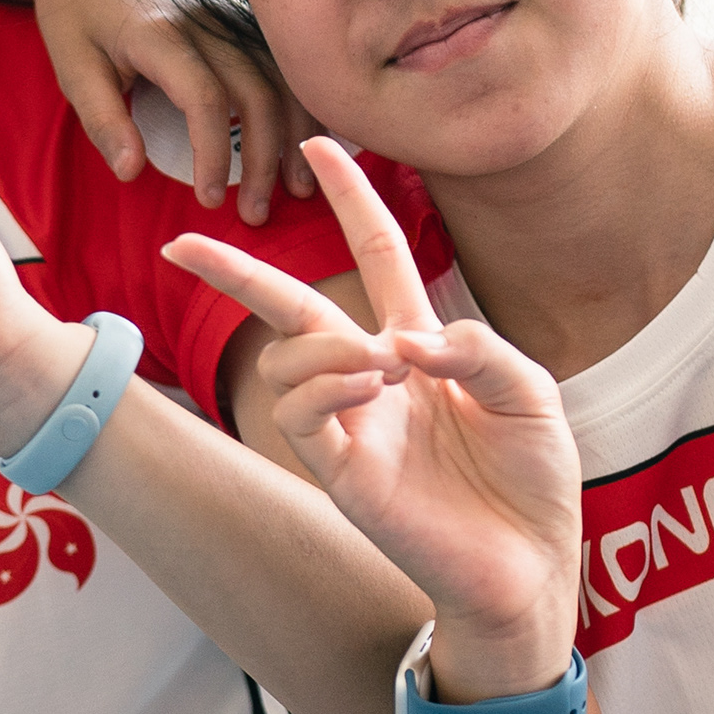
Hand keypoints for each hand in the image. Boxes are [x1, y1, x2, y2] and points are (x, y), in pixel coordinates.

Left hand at [13, 0, 311, 221]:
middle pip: (255, 92)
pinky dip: (303, 99)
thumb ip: (103, 119)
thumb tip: (131, 173)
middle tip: (255, 213)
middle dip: (263, 159)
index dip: (212, 155)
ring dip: (295, 133)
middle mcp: (205, 16)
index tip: (208, 200)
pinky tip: (310, 139)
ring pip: (282, 74)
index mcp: (159, 32)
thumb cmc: (75, 8)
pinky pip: (285, 56)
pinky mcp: (243, 6)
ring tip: (297, 186)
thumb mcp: (71, 65)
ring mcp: (230, 7)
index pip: (204, 99)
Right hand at [166, 140, 581, 698]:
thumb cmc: (532, 481)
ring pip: (289, 360)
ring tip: (383, 363)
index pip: (374, 257)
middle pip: (289, 308)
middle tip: (181, 240)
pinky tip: (373, 384)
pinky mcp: (341, 474)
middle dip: (234, 272)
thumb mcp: (528, 391)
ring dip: (327, 344)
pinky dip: (327, 383)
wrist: (530, 566)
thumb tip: (399, 336)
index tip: (320, 147)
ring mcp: (351, 427)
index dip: (351, 200)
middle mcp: (373, 381)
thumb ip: (475, 347)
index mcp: (420, 349)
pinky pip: (300, 413)